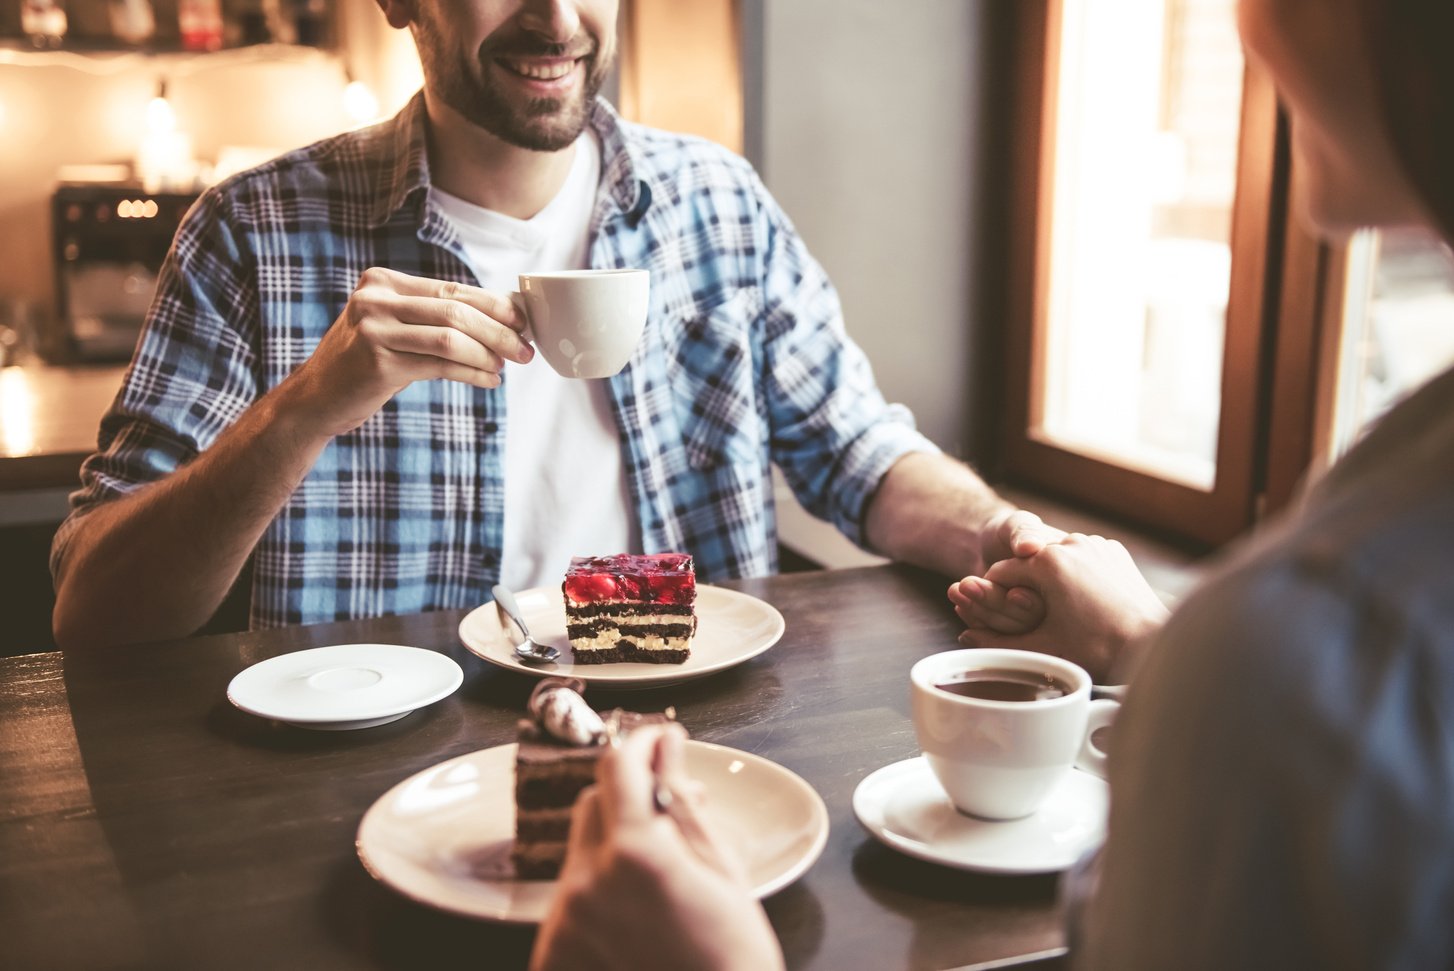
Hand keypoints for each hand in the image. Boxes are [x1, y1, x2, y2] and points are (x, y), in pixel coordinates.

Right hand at [282, 267, 533, 438]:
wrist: (314, 399)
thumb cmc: (364, 363)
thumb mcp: (393, 327)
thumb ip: (434, 316)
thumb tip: (501, 317)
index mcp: (383, 282)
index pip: (453, 288)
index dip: (494, 305)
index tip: (522, 321)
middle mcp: (376, 299)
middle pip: (457, 310)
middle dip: (499, 331)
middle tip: (525, 350)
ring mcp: (373, 330)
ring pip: (452, 337)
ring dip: (488, 354)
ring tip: (504, 367)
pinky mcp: (377, 363)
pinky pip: (440, 366)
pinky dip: (472, 373)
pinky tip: (488, 380)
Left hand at [530, 725, 784, 970]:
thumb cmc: (732, 956)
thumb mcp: (721, 870)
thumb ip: (683, 804)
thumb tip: (668, 748)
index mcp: (636, 851)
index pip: (619, 766)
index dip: (640, 743)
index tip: (658, 740)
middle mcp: (587, 881)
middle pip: (592, 805)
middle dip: (627, 799)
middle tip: (667, 813)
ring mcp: (564, 922)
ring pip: (579, 854)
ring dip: (612, 848)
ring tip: (658, 879)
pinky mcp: (552, 954)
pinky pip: (570, 901)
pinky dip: (598, 894)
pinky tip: (635, 915)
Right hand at [949, 533, 1169, 682]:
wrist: (1153, 644)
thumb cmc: (1099, 649)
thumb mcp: (1042, 648)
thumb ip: (997, 642)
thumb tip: (967, 638)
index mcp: (1047, 561)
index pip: (999, 574)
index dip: (993, 598)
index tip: (996, 619)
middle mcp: (1070, 543)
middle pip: (1028, 565)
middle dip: (1024, 590)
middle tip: (1029, 621)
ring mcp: (1096, 543)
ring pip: (1056, 560)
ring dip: (1050, 582)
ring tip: (1058, 614)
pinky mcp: (1115, 551)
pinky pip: (1083, 559)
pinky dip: (1076, 576)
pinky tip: (1083, 603)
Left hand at [950, 508, 1062, 634]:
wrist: (988, 545)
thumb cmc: (1007, 530)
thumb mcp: (1016, 524)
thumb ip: (1024, 532)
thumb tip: (1030, 546)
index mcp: (1066, 579)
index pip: (1052, 598)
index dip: (1029, 600)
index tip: (1011, 593)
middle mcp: (1054, 603)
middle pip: (1029, 617)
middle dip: (995, 601)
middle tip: (967, 584)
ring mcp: (1032, 618)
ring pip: (1011, 628)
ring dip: (980, 609)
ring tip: (956, 590)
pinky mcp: (1013, 625)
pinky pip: (997, 634)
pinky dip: (975, 619)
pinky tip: (960, 605)